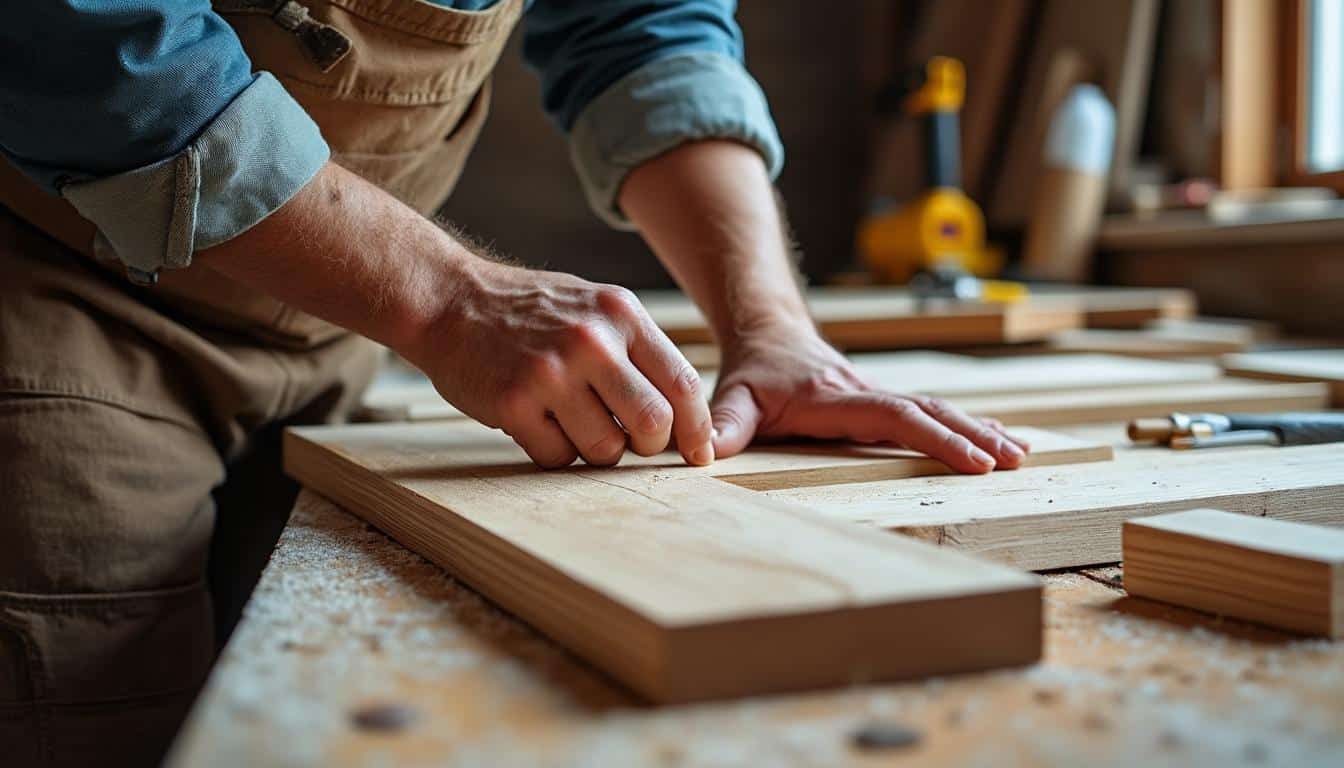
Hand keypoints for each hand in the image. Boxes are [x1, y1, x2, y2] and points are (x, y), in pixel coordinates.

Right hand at [414, 261, 713, 468]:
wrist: (450, 301)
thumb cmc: (532, 313)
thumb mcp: (595, 308)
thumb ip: (639, 351)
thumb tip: (685, 417)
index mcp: (621, 314)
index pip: (682, 384)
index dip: (697, 429)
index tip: (698, 455)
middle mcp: (592, 340)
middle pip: (653, 425)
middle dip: (647, 446)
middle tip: (626, 439)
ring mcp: (551, 372)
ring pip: (607, 448)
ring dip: (595, 450)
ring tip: (571, 422)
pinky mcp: (514, 402)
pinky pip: (558, 457)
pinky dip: (553, 452)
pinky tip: (536, 422)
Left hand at [709, 322, 1029, 472]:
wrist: (768, 334)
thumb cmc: (753, 371)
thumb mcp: (733, 397)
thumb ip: (723, 423)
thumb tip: (704, 454)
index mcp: (836, 397)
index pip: (895, 416)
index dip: (935, 438)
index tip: (974, 460)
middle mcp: (865, 393)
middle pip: (930, 410)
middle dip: (972, 435)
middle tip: (1014, 461)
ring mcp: (878, 396)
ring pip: (937, 408)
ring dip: (979, 430)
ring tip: (1021, 453)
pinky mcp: (882, 401)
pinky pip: (930, 412)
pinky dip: (966, 426)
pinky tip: (996, 440)